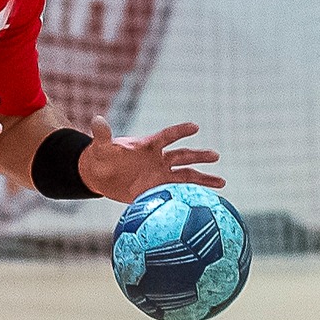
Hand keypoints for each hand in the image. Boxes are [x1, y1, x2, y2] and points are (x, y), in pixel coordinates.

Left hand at [79, 116, 224, 202]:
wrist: (100, 175)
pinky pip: (176, 192)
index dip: (180, 131)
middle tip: (216, 156)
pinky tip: (206, 199)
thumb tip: (97, 121)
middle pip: (183, 155)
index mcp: (148, 146)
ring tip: (222, 182)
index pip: (167, 136)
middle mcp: (158, 159)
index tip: (195, 127)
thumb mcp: (100, 147)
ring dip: (203, 177)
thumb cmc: (100, 157)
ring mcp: (159, 174)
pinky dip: (190, 195)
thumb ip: (102, 135)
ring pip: (186, 175)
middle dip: (199, 156)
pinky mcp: (157, 189)